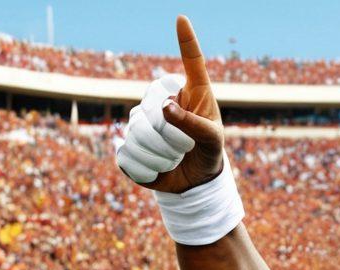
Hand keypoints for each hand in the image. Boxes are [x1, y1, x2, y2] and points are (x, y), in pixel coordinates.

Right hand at [116, 16, 223, 193]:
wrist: (194, 181)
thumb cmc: (208, 154)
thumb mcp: (212, 141)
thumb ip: (194, 124)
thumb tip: (164, 107)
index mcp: (192, 93)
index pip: (192, 63)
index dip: (186, 41)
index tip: (182, 19)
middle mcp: (164, 98)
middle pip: (153, 107)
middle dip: (171, 135)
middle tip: (186, 147)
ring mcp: (144, 115)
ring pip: (138, 130)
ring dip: (160, 153)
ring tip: (174, 157)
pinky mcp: (129, 138)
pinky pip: (128, 150)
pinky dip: (146, 165)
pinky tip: (158, 166)